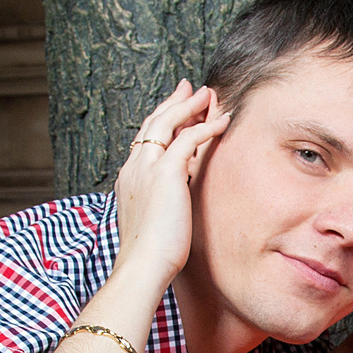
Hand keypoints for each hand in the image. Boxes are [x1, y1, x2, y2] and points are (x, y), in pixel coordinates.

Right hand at [111, 81, 230, 283]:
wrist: (141, 265)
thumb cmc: (149, 255)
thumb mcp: (152, 222)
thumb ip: (161, 206)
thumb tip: (174, 208)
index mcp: (129, 178)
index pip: (144, 139)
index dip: (161, 122)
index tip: (176, 110)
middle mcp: (134, 167)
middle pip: (153, 123)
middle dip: (173, 102)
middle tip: (189, 87)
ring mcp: (147, 168)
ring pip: (168, 122)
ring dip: (190, 105)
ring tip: (208, 94)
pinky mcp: (165, 173)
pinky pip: (188, 139)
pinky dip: (207, 126)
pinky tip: (223, 121)